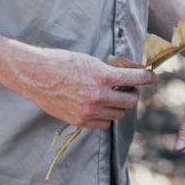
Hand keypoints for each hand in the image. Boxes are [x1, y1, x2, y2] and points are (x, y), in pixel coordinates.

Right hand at [7, 46, 156, 128]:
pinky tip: (99, 107)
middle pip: (131, 102)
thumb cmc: (62, 63)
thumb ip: (110, 71)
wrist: (34, 75)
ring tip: (111, 97)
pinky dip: (105, 116)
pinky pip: (103, 124)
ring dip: (118, 106)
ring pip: (118, 114)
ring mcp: (88, 110)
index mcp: (103, 76)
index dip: (148, 77)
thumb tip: (128, 77)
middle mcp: (98, 96)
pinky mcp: (78, 121)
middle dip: (132, 94)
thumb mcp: (90, 61)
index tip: (151, 77)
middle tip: (127, 88)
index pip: (138, 79)